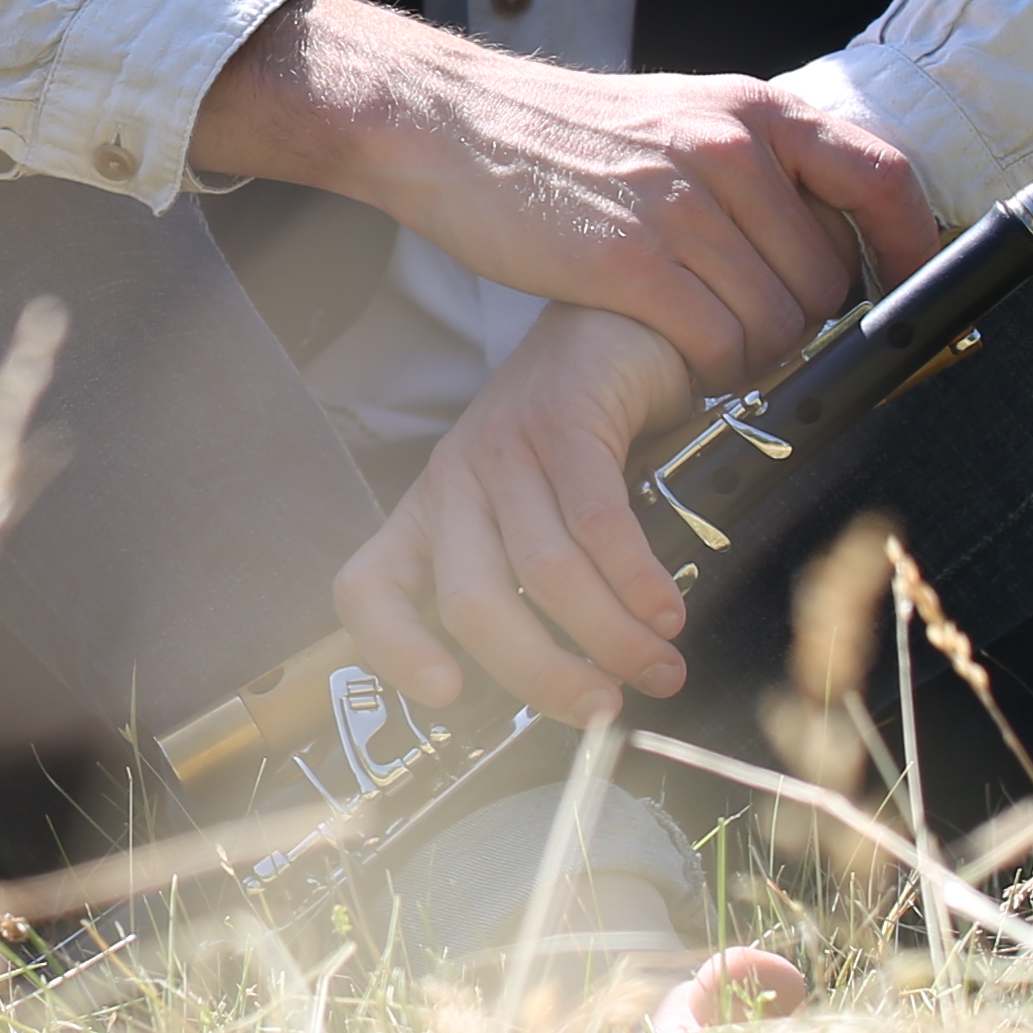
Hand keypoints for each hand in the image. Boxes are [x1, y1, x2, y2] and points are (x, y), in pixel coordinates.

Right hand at [199, 0, 936, 386]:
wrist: (452, 127)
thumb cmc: (562, 137)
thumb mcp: (675, 115)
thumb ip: (752, 159)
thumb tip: (825, 230)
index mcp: (752, 110)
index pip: (883, 177)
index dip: (909, 246)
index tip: (904, 290)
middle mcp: (731, 151)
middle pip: (829, 277)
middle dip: (807, 326)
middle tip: (763, 339)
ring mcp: (682, 207)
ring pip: (779, 324)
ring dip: (755, 360)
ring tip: (712, 353)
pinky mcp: (630, 263)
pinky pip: (717, 347)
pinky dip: (709, 374)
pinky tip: (678, 364)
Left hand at [335, 303, 699, 729]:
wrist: (618, 323)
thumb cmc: (579, 435)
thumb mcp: (530, 512)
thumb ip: (532, 588)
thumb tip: (584, 686)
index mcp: (431, 515)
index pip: (367, 587)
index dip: (391, 648)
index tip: (446, 694)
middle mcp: (455, 483)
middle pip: (471, 602)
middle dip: (540, 674)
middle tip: (599, 710)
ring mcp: (504, 448)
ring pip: (544, 571)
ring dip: (609, 637)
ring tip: (657, 669)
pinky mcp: (564, 421)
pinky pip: (596, 522)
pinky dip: (635, 581)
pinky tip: (664, 611)